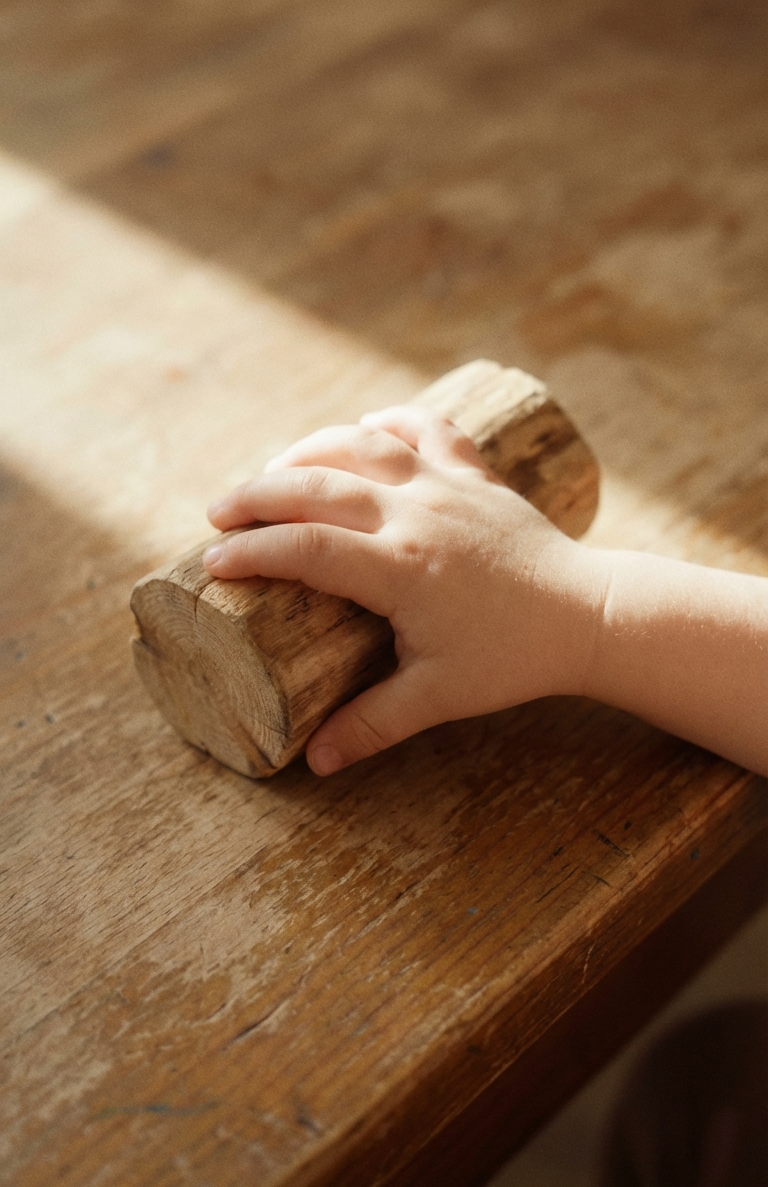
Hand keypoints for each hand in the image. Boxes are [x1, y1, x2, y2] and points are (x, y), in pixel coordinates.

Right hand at [203, 407, 605, 773]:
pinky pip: (425, 428)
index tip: (210, 562)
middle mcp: (417, 514)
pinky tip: (362, 431)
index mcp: (401, 569)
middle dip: (257, 495)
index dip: (251, 551)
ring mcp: (447, 485)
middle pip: (316, 485)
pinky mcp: (474, 473)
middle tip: (219, 513)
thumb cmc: (512, 658)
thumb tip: (314, 763)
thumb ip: (373, 725)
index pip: (305, 547)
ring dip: (309, 449)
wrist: (589, 616)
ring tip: (273, 472)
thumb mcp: (438, 696)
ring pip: (362, 444)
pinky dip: (388, 423)